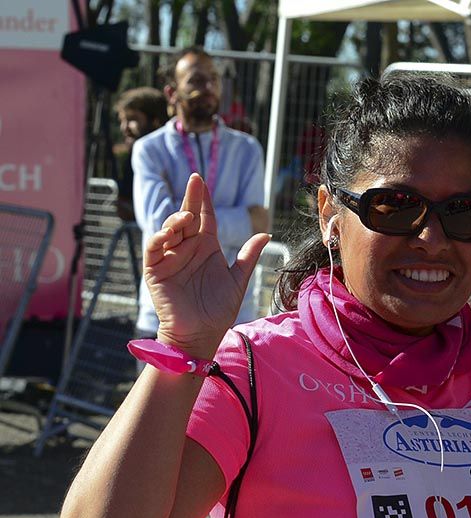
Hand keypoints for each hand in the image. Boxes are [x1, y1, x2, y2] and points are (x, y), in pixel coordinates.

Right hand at [145, 174, 269, 355]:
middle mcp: (188, 249)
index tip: (202, 180)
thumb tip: (266, 235)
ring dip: (176, 219)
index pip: (205, 218)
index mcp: (207, 248)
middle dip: (190, 199)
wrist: (202, 334)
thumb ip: (248, 257)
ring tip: (187, 218)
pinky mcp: (155, 270)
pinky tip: (169, 234)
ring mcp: (170, 258)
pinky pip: (154, 249)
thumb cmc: (219, 310)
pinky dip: (159, 238)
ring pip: (170, 230)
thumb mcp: (238, 280)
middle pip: (187, 218)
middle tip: (195, 182)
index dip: (203, 200)